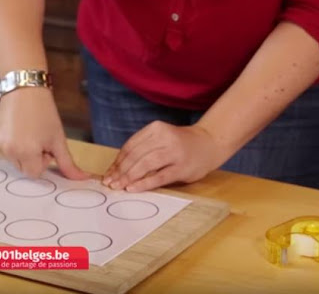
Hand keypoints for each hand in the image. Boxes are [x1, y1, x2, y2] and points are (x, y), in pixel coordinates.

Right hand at [0, 88, 87, 179]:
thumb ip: (68, 163)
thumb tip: (83, 179)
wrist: (25, 88)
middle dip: (32, 159)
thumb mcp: (58, 139)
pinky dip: (13, 145)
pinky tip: (18, 128)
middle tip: (38, 138)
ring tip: (28, 131)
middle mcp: (9, 151)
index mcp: (26, 153)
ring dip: (23, 152)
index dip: (42, 161)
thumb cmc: (44, 112)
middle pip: (24, 169)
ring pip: (14, 160)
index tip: (46, 146)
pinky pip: (5, 150)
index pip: (35, 173)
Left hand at [102, 121, 226, 191]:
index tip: (108, 173)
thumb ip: (143, 148)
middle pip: (135, 156)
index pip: (130, 146)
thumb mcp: (161, 138)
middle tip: (110, 183)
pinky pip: (159, 177)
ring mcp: (174, 153)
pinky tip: (133, 189)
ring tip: (119, 187)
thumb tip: (117, 169)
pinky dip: (144, 183)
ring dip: (129, 177)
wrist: (209, 144)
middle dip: (120, 171)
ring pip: (145, 165)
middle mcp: (165, 138)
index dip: (117, 161)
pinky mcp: (182, 167)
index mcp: (156, 129)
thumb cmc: (180, 144)